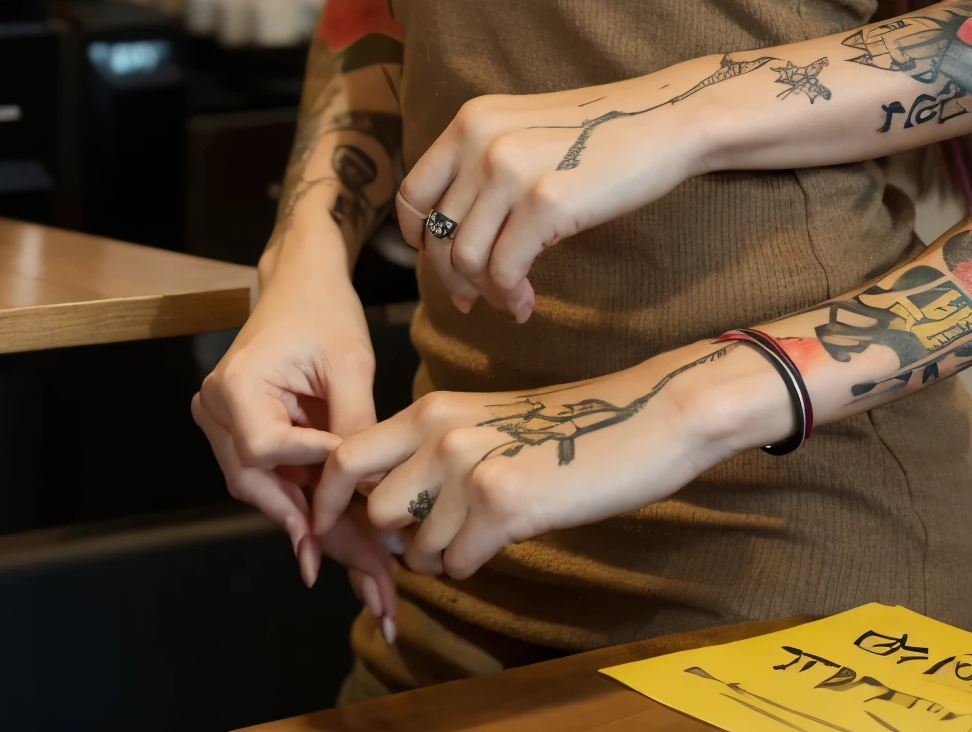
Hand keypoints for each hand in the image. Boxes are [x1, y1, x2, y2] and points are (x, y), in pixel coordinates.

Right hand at [191, 241, 397, 629]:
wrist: (301, 280)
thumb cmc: (326, 310)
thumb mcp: (350, 364)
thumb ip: (353, 426)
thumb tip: (368, 492)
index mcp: (234, 386)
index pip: (269, 451)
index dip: (315, 474)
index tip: (363, 493)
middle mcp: (215, 410)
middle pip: (262, 486)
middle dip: (320, 533)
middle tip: (373, 581)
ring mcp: (222, 425)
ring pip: (267, 492)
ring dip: (316, 529)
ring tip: (368, 574)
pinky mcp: (240, 434)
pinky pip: (272, 478)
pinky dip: (307, 505)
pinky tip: (345, 543)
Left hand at [311, 339, 786, 581]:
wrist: (639, 417)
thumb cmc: (565, 428)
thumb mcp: (484, 424)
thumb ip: (431, 453)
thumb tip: (390, 510)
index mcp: (431, 408)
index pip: (345, 457)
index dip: (332, 501)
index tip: (338, 528)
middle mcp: (438, 433)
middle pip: (376, 513)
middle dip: (399, 538)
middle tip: (435, 538)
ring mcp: (468, 467)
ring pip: (417, 547)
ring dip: (443, 553)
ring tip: (484, 530)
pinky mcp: (501, 503)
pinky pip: (459, 563)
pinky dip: (476, 562)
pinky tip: (509, 534)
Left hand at [396, 61, 724, 319]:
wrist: (663, 121)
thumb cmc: (599, 137)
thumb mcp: (524, 132)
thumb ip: (482, 167)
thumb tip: (450, 237)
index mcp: (470, 121)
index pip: (413, 193)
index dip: (417, 239)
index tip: (440, 262)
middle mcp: (480, 141)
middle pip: (436, 234)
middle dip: (452, 277)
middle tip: (472, 300)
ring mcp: (510, 170)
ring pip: (465, 259)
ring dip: (485, 292)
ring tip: (512, 300)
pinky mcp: (544, 203)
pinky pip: (504, 271)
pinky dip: (511, 296)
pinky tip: (528, 303)